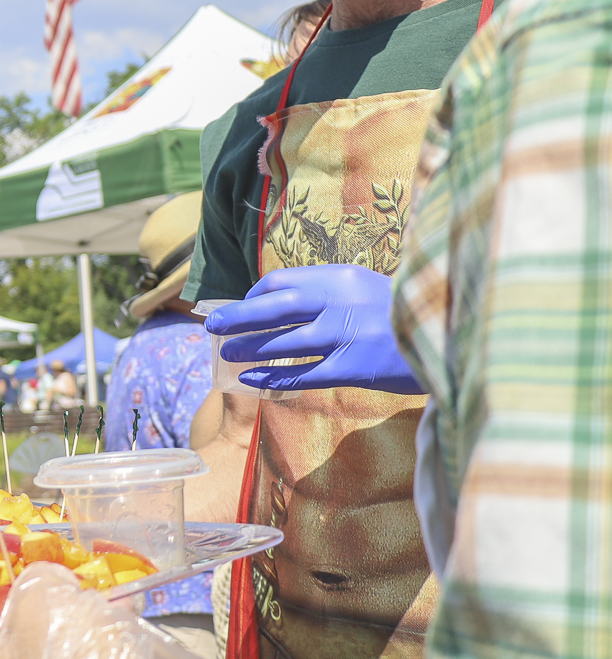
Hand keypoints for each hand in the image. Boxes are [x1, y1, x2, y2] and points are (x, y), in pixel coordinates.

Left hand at [204, 264, 424, 393]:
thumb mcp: (363, 287)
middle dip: (238, 317)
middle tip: (211, 326)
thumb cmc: (399, 314)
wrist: (447, 338)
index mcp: (339, 278)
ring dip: (248, 349)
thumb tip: (276, 301)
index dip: (252, 296)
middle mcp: (339, 303)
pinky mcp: (352, 368)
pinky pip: (301, 373)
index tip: (240, 307)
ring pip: (282, 342)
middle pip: (274, 308)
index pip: (281, 282)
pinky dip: (272, 377)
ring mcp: (345, 336)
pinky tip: (250, 380)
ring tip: (226, 354)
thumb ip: (325, 291)